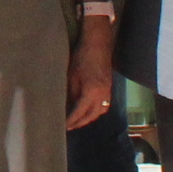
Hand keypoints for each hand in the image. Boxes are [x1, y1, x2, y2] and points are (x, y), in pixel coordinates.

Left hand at [63, 16, 117, 131]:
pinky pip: (104, 105)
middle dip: (80, 123)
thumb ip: (70, 94)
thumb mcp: (71, 77)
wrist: (98, 45)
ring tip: (78, 120)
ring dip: (89, 118)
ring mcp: (108, 91)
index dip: (71, 121)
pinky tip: (88, 110)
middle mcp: (102, 95)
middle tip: (69, 127)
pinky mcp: (109, 87)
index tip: (63, 126)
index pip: (80, 112)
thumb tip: (66, 106)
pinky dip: (96, 110)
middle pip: (91, 116)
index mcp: (91, 92)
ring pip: (100, 111)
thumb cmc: (82, 58)